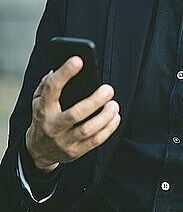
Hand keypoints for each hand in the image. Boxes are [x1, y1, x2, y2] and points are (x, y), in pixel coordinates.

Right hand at [25, 57, 120, 171]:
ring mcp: (64, 141)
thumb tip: (59, 67)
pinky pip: (95, 141)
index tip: (78, 60)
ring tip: (114, 104)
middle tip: (108, 89)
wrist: (37, 151)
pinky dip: (109, 129)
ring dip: (104, 116)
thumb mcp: (38, 100)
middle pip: (75, 114)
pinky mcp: (75, 151)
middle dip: (94, 101)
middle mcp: (52, 126)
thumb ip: (47, 84)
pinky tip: (115, 117)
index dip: (64, 73)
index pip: (52, 89)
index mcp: (42, 109)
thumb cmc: (43, 118)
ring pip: (87, 130)